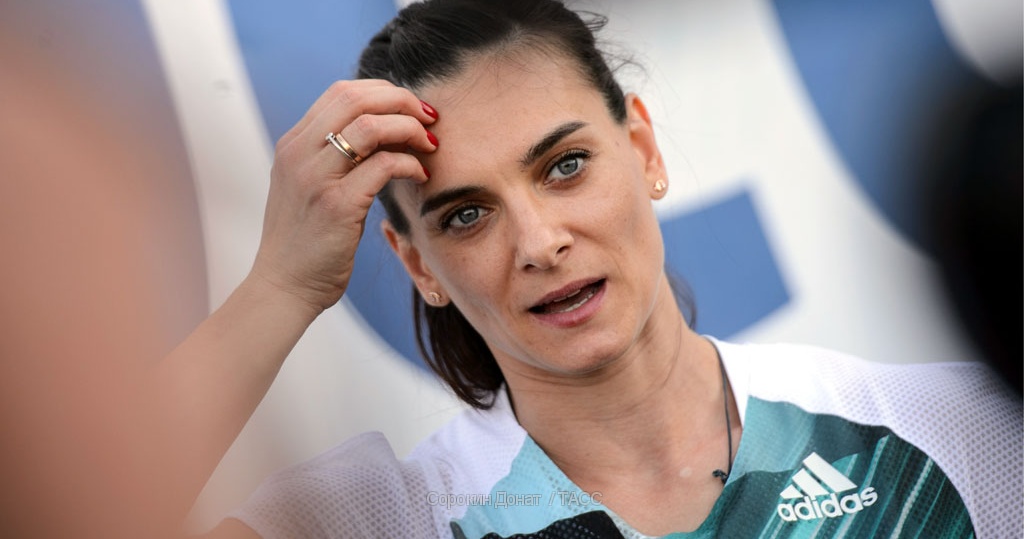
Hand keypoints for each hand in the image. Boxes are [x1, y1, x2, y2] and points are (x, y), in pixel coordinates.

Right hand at [250, 79, 437, 313]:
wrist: (284, 287)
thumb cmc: (305, 242)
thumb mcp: (309, 188)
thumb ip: (333, 158)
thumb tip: (381, 133)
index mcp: (293, 145)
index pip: (341, 92)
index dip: (384, 92)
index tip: (411, 108)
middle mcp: (299, 154)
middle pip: (357, 98)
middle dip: (402, 101)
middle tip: (429, 118)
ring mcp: (316, 178)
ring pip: (371, 126)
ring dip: (409, 129)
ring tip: (428, 145)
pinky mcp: (337, 205)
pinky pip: (383, 166)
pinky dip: (409, 163)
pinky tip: (420, 174)